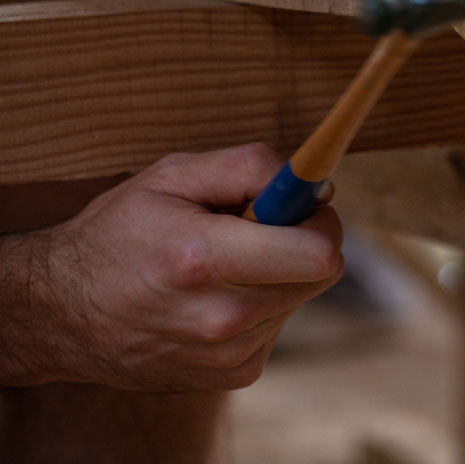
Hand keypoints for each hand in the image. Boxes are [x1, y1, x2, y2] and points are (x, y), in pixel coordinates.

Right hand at [0, 144, 342, 391]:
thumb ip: (248, 167)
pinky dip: (262, 299)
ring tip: (224, 258)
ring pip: (301, 295)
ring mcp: (228, 355)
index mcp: (203, 259)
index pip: (317, 253)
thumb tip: (314, 183)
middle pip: (321, 273)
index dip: (320, 217)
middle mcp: (221, 318)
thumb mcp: (172, 174)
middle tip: (258, 221)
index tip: (302, 199)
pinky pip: (279, 322)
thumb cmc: (119, 230)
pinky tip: (216, 291)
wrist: (65, 313)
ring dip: (279, 269)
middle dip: (303, 237)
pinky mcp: (233, 376)